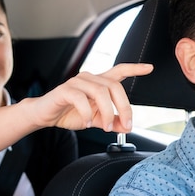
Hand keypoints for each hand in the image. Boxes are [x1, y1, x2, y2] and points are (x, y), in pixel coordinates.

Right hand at [29, 63, 152, 132]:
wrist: (45, 116)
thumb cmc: (70, 113)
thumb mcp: (96, 120)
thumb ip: (112, 122)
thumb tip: (127, 127)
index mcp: (99, 83)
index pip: (119, 71)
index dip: (134, 69)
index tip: (149, 68)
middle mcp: (90, 79)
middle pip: (114, 86)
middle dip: (124, 107)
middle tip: (126, 125)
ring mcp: (77, 82)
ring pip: (100, 92)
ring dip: (107, 112)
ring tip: (105, 127)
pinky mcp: (65, 90)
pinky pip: (80, 99)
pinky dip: (87, 113)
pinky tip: (87, 123)